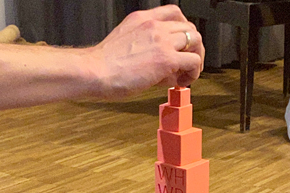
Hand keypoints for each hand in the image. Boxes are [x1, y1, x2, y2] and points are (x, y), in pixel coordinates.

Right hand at [86, 5, 205, 99]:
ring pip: (196, 40)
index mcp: (141, 19)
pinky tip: (182, 81)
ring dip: (196, 58)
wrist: (93, 72)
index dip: (183, 30)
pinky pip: (194, 61)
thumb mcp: (126, 44)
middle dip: (192, 46)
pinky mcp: (166, 59)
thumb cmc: (103, 65)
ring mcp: (161, 40)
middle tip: (187, 63)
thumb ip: (147, 49)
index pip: (173, 13)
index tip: (182, 44)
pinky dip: (194, 73)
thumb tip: (165, 68)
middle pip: (189, 27)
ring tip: (186, 73)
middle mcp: (154, 25)